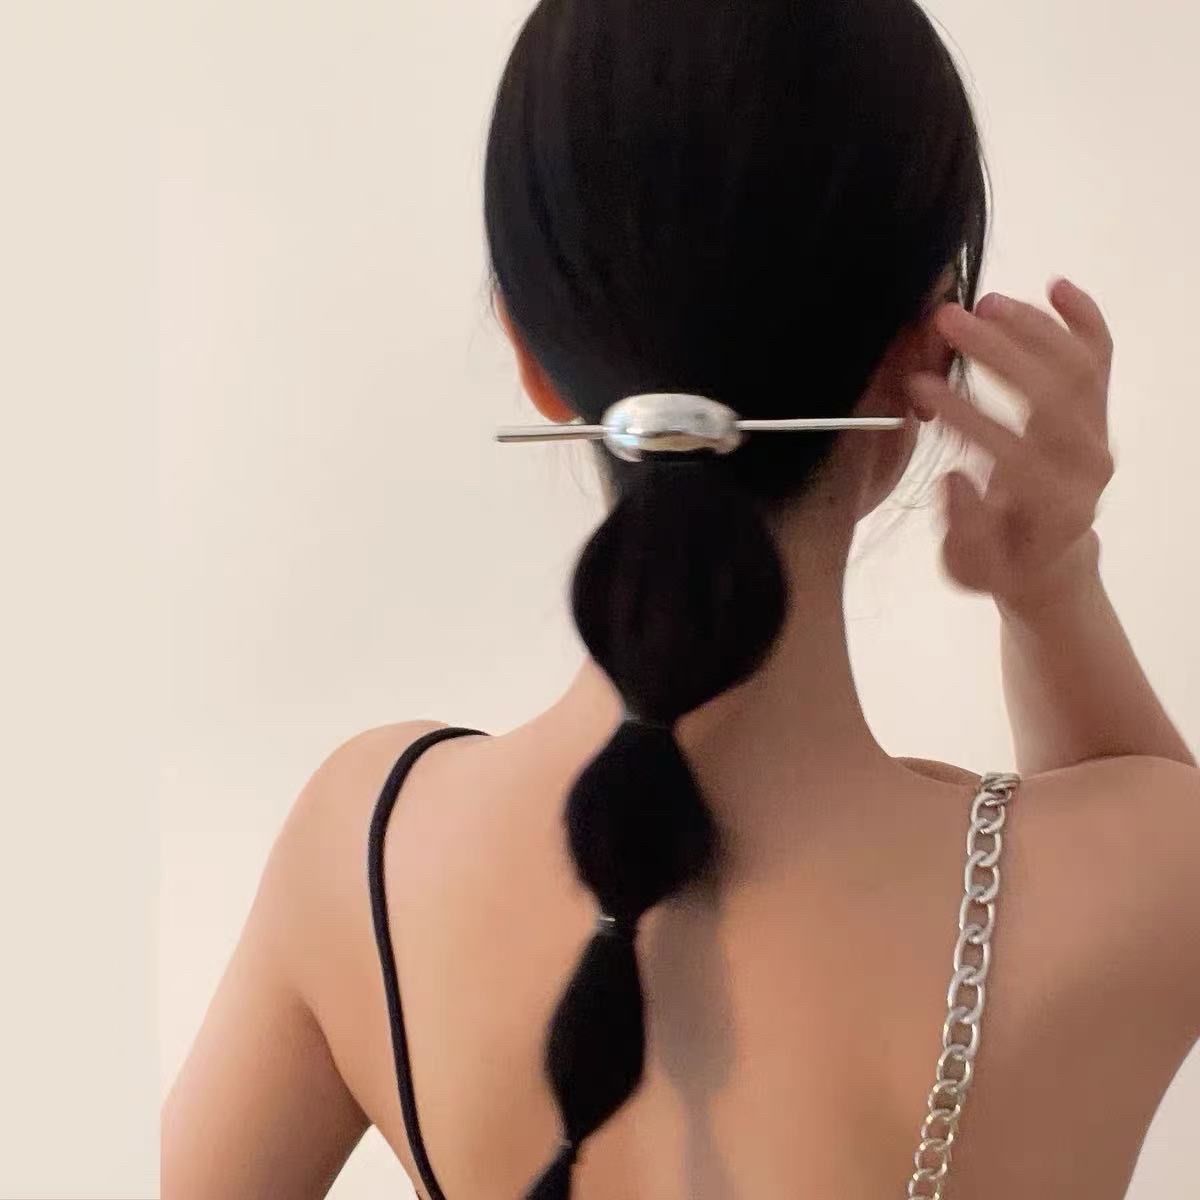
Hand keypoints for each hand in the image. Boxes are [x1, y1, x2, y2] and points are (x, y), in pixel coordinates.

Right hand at [906, 278, 1114, 616]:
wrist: (1048, 558)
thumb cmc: (1001, 563)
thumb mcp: (970, 567)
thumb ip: (964, 530)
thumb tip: (954, 479)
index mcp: (1056, 505)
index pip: (1016, 448)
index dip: (967, 415)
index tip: (919, 388)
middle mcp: (1087, 463)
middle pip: (1055, 392)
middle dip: (999, 351)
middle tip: (947, 321)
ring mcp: (1097, 431)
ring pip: (1078, 367)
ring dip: (1031, 327)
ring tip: (981, 303)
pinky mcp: (1096, 411)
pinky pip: (1100, 358)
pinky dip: (1085, 318)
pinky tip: (1055, 286)